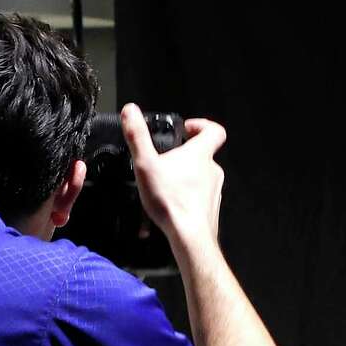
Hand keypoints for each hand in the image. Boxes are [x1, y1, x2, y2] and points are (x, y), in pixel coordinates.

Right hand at [121, 103, 226, 251]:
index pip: (214, 130)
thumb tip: (130, 110)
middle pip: (203, 154)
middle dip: (185, 154)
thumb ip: (137, 136)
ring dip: (185, 176)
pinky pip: (199, 196)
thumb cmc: (170, 200)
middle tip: (165, 159)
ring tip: (164, 183)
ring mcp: (214, 190)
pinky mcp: (210, 207)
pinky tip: (170, 203)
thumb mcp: (146, 163)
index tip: (186, 129)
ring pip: (201, 176)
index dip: (201, 125)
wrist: (189, 236)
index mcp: (201, 154)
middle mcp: (213, 170)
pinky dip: (186, 195)